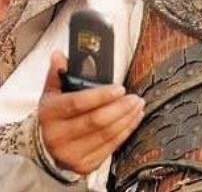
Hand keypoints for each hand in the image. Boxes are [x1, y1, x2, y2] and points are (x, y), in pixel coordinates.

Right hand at [38, 51, 144, 174]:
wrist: (46, 147)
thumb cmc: (54, 115)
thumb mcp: (52, 92)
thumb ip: (58, 73)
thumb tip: (59, 55)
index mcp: (50, 113)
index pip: (78, 103)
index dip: (101, 95)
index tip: (120, 88)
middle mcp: (58, 136)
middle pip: (96, 120)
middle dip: (120, 107)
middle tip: (135, 97)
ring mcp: (71, 153)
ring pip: (106, 134)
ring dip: (127, 118)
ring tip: (138, 105)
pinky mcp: (84, 165)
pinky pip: (111, 147)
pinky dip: (126, 131)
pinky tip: (133, 119)